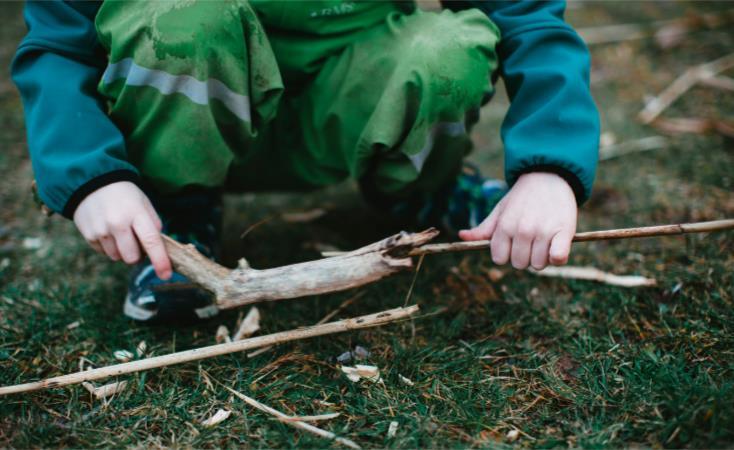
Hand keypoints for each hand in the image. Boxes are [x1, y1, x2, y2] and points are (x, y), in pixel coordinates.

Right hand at [73, 181, 171, 278]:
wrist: (91, 181)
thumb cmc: (124, 194)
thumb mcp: (143, 203)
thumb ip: (153, 224)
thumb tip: (159, 248)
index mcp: (136, 213)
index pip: (151, 241)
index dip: (160, 260)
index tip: (166, 275)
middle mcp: (117, 223)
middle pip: (132, 257)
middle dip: (137, 255)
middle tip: (136, 241)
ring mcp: (101, 230)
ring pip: (117, 258)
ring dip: (122, 251)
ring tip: (120, 232)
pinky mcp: (88, 235)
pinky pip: (104, 253)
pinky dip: (109, 247)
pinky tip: (108, 231)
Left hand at [459, 172, 576, 269]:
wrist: (549, 176)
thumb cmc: (522, 197)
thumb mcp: (500, 210)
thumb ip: (484, 228)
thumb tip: (462, 236)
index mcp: (504, 226)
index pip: (499, 259)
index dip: (506, 254)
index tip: (513, 244)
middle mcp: (522, 230)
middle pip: (519, 264)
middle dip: (524, 256)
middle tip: (531, 241)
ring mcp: (543, 232)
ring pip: (538, 265)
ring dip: (541, 257)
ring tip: (544, 241)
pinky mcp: (564, 232)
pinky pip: (558, 258)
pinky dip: (558, 257)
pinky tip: (557, 247)